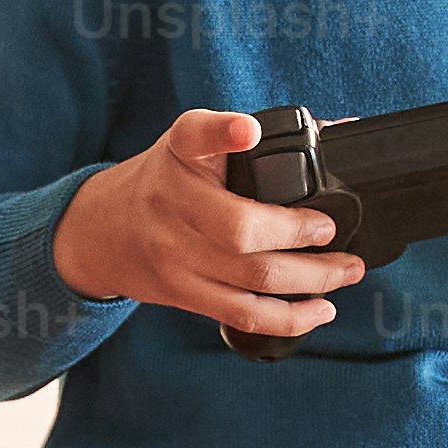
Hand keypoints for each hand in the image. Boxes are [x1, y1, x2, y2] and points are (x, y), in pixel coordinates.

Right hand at [48, 108, 359, 342]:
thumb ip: (241, 138)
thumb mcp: (188, 144)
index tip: (248, 129)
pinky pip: (244, 314)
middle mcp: (173, 203)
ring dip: (312, 279)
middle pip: (241, 228)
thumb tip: (336, 133)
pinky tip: (321, 310)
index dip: (224, 131)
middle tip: (332, 231)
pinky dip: (290, 318)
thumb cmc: (164, 181)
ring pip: (253, 279)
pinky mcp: (185, 293)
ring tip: (347, 271)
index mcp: (179, 152)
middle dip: (300, 234)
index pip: (196, 135)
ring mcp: (177, 256)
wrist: (101, 231)